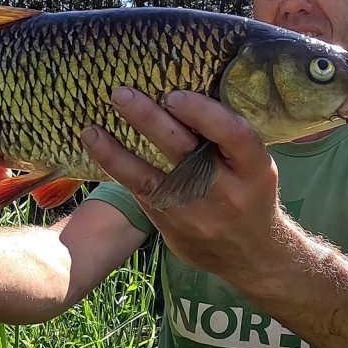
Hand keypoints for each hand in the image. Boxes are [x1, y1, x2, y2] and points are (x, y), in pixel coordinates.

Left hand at [80, 88, 284, 277]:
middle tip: (121, 94)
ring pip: (152, 178)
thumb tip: (179, 93)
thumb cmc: (249, 193)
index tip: (174, 94)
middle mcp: (226, 192)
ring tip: (91, 128)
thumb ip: (225, 138)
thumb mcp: (253, 166)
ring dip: (117, 151)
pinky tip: (97, 146)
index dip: (203, 113)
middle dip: (150, 120)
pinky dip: (116, 167)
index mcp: (255, 169)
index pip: (233, 136)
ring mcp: (195, 212)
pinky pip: (139, 192)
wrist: (251, 255)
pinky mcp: (171, 224)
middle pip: (185, 151)